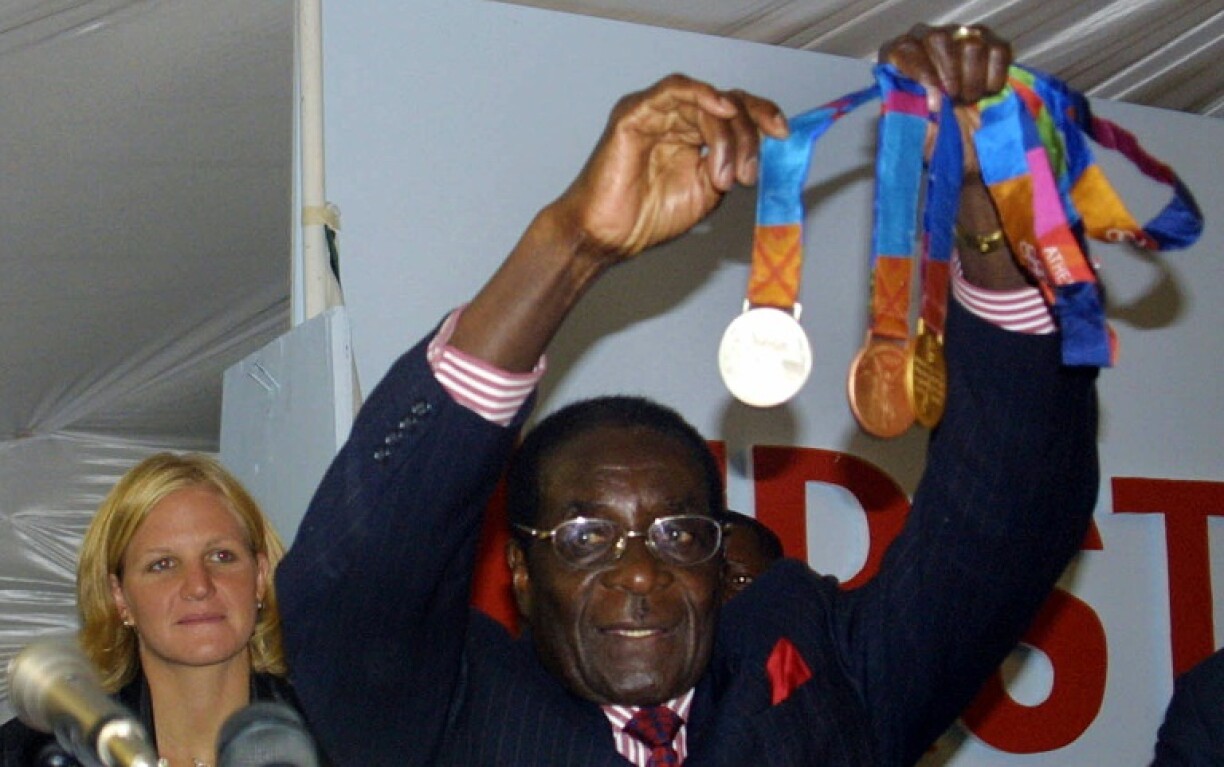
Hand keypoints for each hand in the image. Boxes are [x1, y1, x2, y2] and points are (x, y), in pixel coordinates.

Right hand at [549, 74, 788, 263]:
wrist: (611, 236)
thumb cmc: (648, 217)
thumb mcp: (707, 193)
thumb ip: (730, 166)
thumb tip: (762, 152)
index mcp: (693, 135)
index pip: (735, 112)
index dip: (763, 116)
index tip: (784, 135)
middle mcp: (676, 119)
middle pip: (727, 104)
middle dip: (748, 136)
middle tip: (750, 173)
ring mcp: (655, 113)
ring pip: (706, 101)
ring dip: (727, 135)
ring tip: (725, 175)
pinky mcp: (635, 113)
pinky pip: (674, 89)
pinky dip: (701, 94)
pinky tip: (721, 108)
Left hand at [878, 24, 1012, 176]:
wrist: (959, 140)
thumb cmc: (928, 131)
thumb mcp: (911, 126)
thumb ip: (907, 110)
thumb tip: (917, 102)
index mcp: (899, 55)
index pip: (905, 49)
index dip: (922, 75)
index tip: (934, 104)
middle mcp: (927, 38)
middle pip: (939, 39)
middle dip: (949, 76)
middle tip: (954, 101)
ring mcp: (960, 36)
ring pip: (971, 44)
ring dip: (972, 79)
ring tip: (967, 99)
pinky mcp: (990, 43)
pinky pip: (998, 51)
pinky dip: (995, 76)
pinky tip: (986, 92)